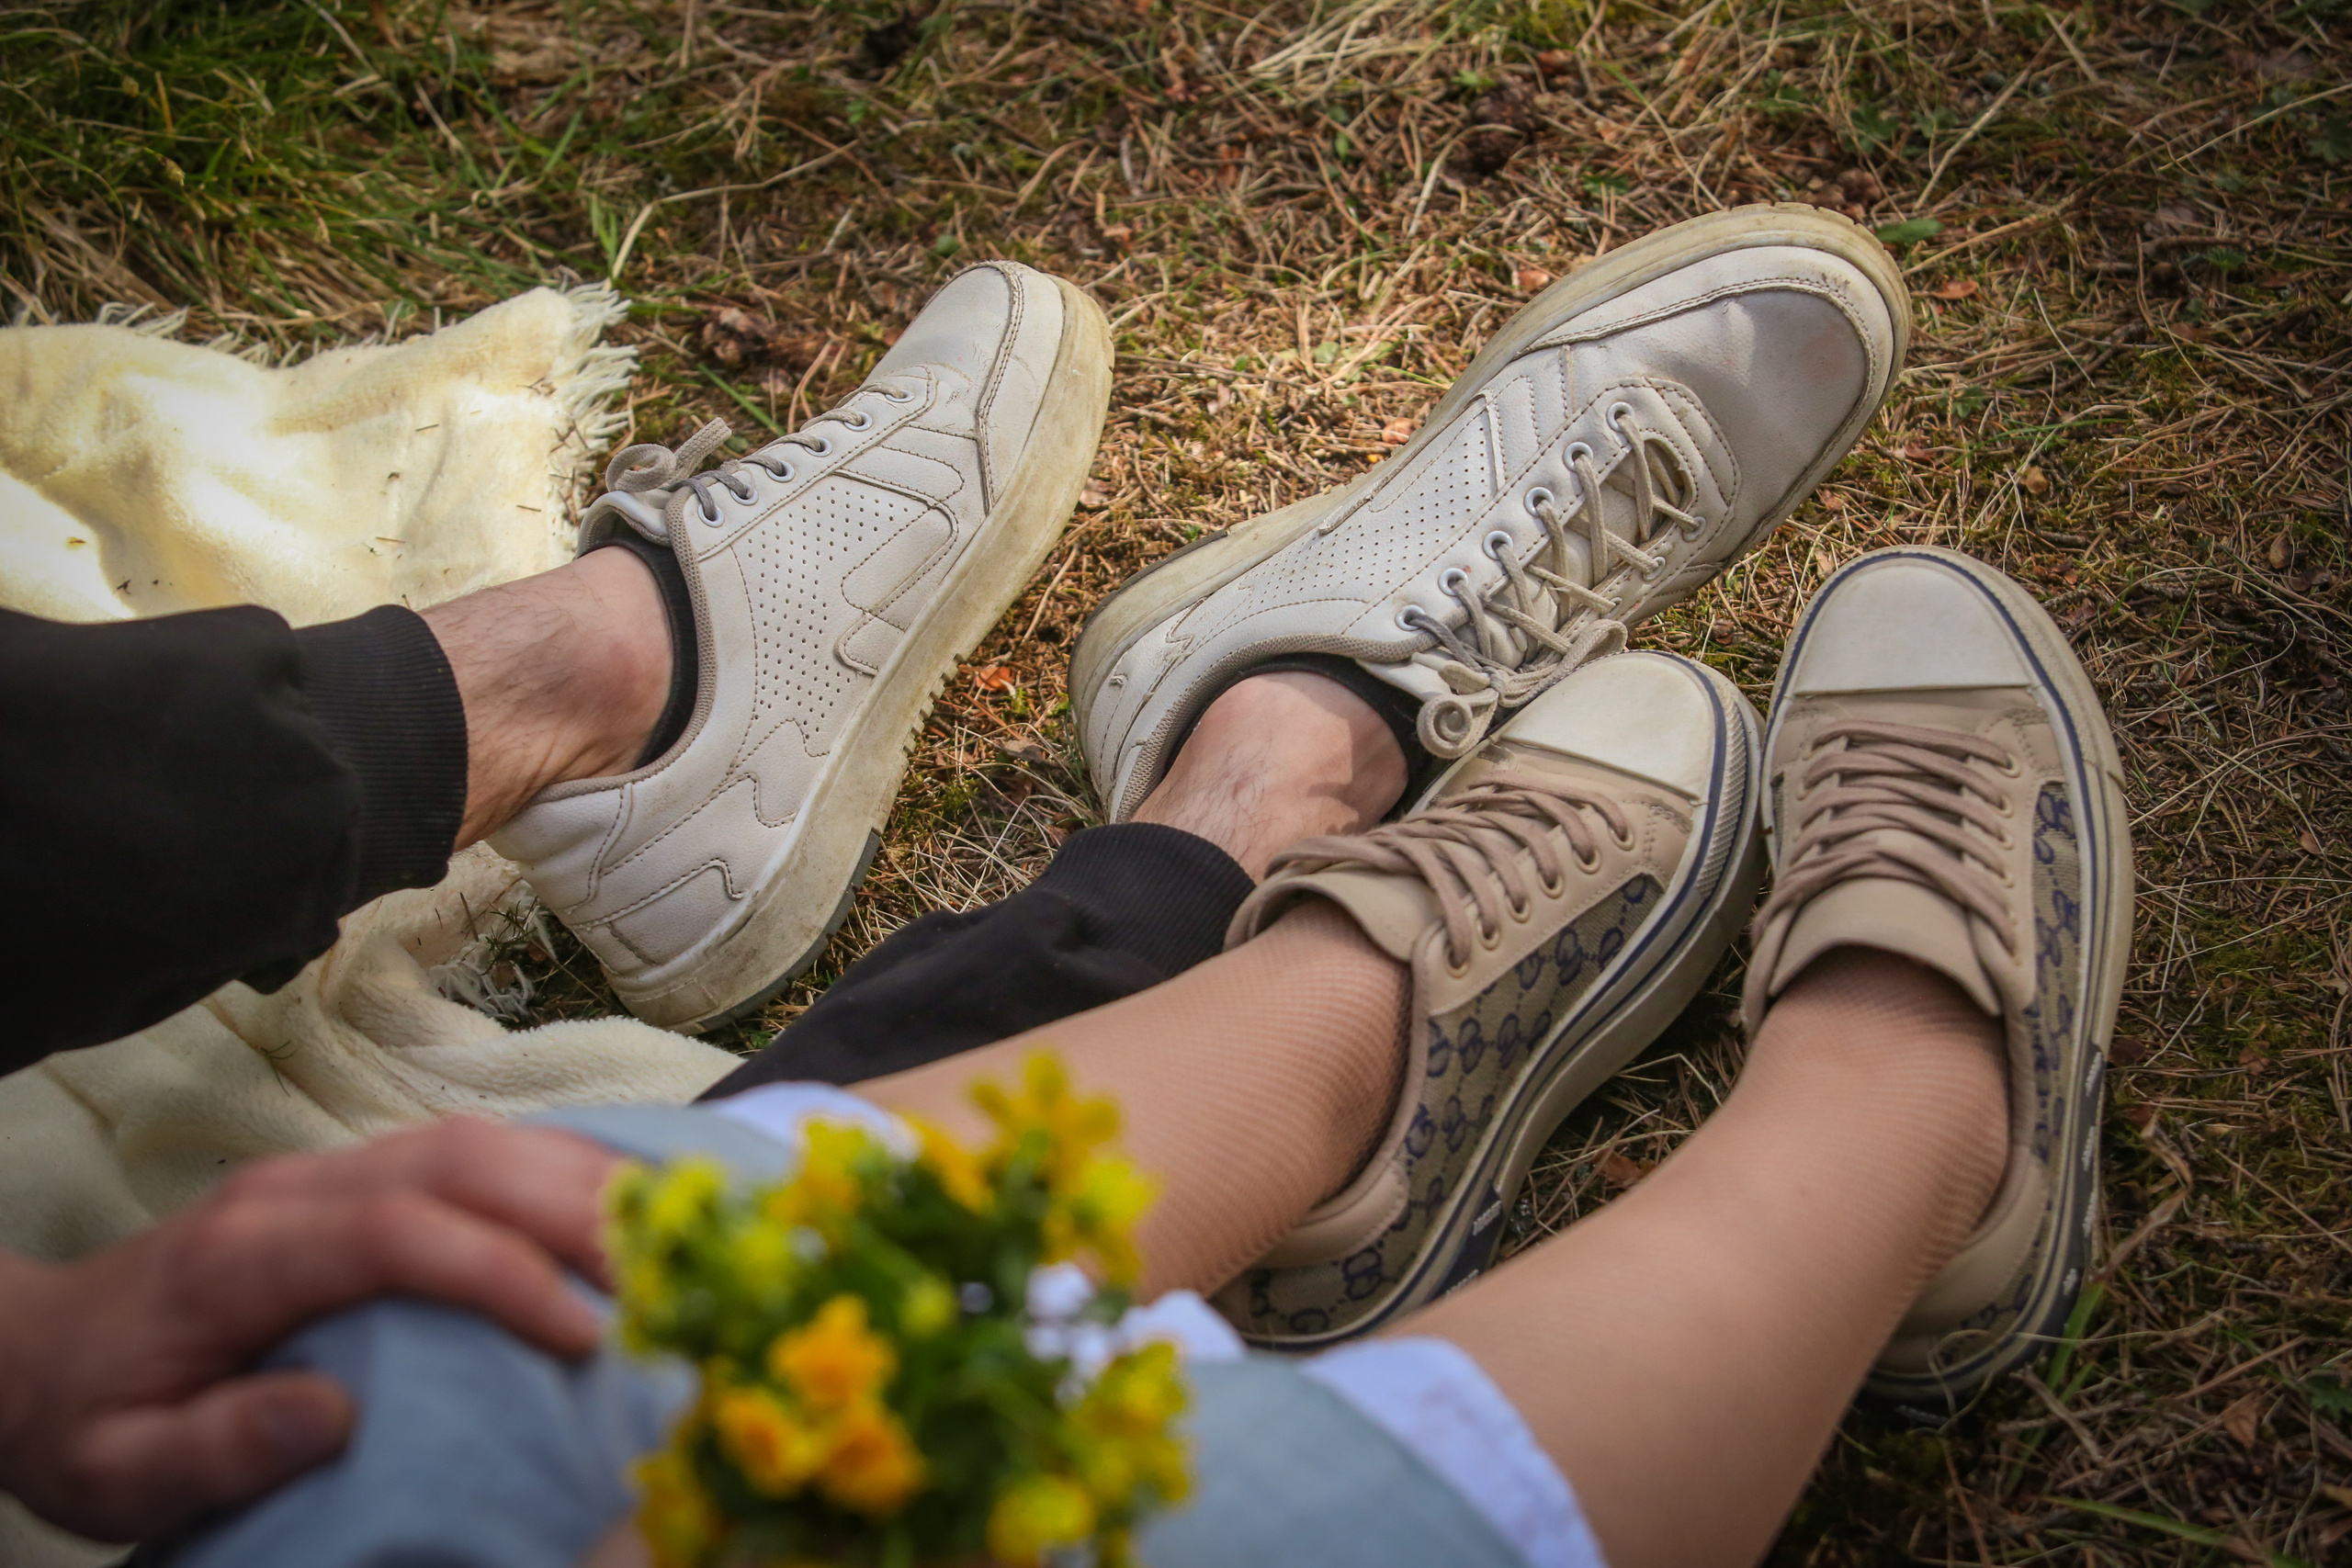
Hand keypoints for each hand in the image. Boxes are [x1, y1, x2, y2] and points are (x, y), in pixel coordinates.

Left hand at [0, 1116, 619, 1541]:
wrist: (33, 1352)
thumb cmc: (88, 1419)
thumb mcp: (114, 1472)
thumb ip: (216, 1449)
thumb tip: (331, 1414)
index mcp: (241, 1256)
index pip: (397, 1232)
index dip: (501, 1272)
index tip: (580, 1336)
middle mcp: (293, 1190)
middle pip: (456, 1160)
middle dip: (570, 1208)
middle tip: (662, 1274)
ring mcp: (325, 1170)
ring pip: (473, 1138)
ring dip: (573, 1176)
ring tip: (661, 1235)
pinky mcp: (351, 1176)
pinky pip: (468, 1147)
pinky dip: (551, 1165)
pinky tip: (608, 1198)